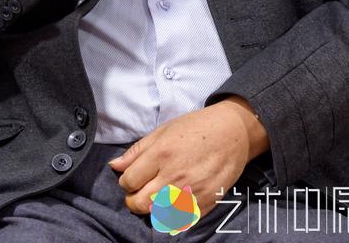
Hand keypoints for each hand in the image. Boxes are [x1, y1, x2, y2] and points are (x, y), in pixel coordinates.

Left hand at [108, 99, 258, 219]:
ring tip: (155, 197)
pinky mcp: (204, 204)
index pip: (129, 181)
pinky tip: (172, 203)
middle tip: (138, 193)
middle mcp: (174, 176)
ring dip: (151, 208)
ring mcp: (190, 192)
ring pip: (157, 214)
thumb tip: (115, 166)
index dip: (126, 181)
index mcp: (161, 154)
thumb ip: (138, 150)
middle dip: (133, 200)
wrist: (233, 133)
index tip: (131, 178)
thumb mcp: (164, 130)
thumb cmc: (196, 127)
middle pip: (139, 203)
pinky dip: (171, 216)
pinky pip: (179, 221)